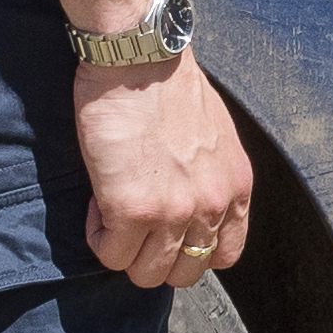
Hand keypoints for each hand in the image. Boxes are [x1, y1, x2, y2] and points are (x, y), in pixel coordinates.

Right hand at [79, 56, 254, 292]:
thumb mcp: (216, 136)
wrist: (141, 58)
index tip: (169, 232)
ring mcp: (173, 213)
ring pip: (147, 273)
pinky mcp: (131, 210)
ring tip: (113, 213)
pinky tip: (97, 205)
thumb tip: (188, 197)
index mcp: (235, 188)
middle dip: (155, 257)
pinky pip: (110, 254)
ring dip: (124, 251)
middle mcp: (211, 207)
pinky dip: (98, 236)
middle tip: (135, 227)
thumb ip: (210, 175)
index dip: (191, 251)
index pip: (225, 255)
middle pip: (185, 273)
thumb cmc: (169, 83)